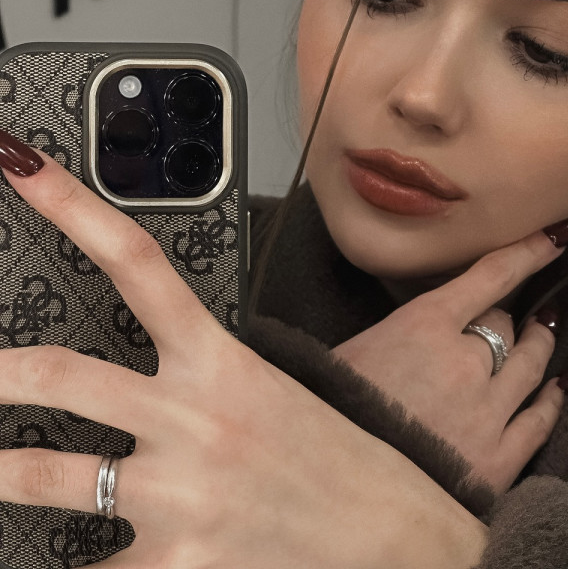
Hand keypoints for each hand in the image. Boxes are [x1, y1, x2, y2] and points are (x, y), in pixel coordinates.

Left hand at [0, 146, 487, 567]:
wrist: (399, 545)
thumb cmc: (340, 467)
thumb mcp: (278, 394)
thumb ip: (205, 380)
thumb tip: (141, 389)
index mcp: (223, 362)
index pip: (137, 263)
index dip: (71, 206)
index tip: (23, 168)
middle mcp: (193, 418)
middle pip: (61, 372)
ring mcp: (177, 494)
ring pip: (43, 477)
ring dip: (1, 475)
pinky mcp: (174, 566)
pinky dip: (87, 566)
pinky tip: (92, 558)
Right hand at [332, 231, 566, 493]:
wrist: (326, 488)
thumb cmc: (328, 410)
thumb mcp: (354, 350)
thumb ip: (400, 330)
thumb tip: (427, 319)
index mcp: (422, 325)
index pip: (491, 276)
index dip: (528, 252)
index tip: (556, 237)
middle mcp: (463, 362)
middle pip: (504, 323)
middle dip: (504, 319)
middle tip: (505, 318)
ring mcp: (485, 413)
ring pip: (531, 364)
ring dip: (537, 345)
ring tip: (543, 333)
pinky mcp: (496, 463)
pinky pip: (539, 422)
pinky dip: (551, 400)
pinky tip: (557, 388)